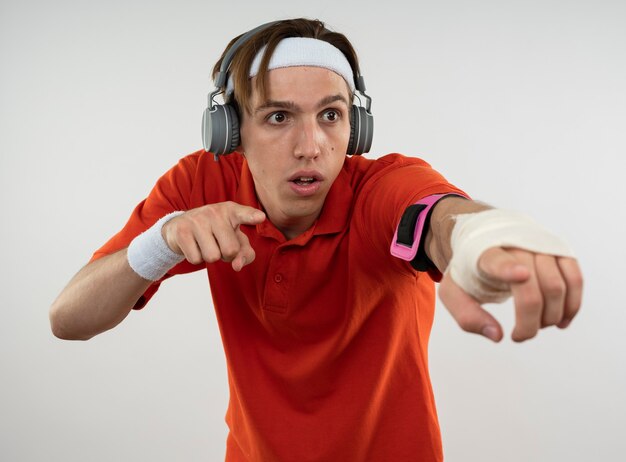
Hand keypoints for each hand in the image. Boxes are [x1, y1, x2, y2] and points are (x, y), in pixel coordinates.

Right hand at [161, 201, 265, 271]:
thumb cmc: (215, 234)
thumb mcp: (234, 239)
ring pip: (212, 257)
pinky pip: (196, 259)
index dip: (252, 216)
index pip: (243, 214)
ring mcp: (197, 220)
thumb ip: (245, 254)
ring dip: (210, 257)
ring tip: (205, 244)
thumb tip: (237, 266)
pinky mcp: (182, 231)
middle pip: (230, 250)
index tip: (261, 217)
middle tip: (218, 244)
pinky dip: (196, 258)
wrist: (180, 226)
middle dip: (226, 255)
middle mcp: (215, 212)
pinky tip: (193, 245)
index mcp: (231, 211)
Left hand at [438, 248, 582, 341]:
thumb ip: (467, 316)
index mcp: (484, 252)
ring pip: (558, 285)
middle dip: (531, 321)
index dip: (510, 268)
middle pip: (533, 287)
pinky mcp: (559, 250)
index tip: (522, 276)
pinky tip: (561, 321)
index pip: (497, 260)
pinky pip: (575, 279)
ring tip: (537, 326)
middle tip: (520, 335)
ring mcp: (541, 245)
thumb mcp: (453, 292)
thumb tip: (498, 336)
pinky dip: (572, 305)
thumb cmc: (470, 270)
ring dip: (551, 316)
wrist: (484, 238)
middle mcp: (516, 245)